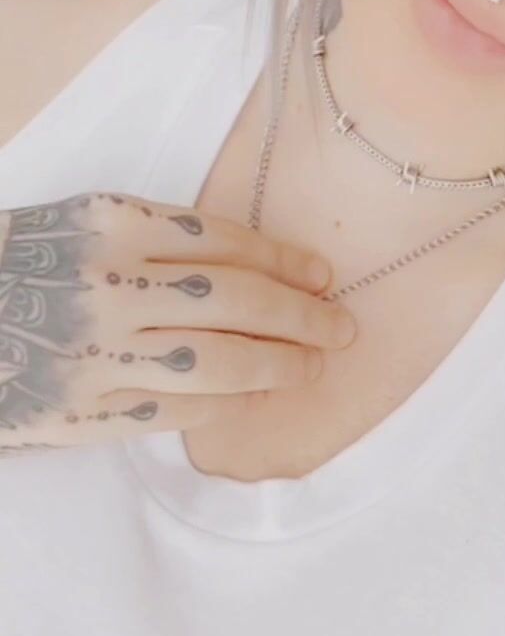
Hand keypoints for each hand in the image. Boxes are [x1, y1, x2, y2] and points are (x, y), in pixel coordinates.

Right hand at [0, 191, 355, 455]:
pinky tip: (250, 398)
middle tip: (341, 326)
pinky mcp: (78, 412)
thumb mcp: (78, 224)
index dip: (285, 263)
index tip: (321, 276)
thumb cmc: (16, 266)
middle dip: (301, 316)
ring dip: (277, 365)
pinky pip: (173, 410)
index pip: (224, 241)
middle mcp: (107, 285)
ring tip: (310, 365)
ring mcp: (93, 353)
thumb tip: (256, 269)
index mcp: (109, 223)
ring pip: (217, 363)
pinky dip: (223, 405)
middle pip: (236, 302)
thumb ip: (154, 239)